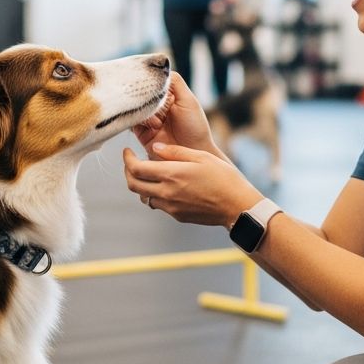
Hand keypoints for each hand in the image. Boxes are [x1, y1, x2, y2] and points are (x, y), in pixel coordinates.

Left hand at [123, 142, 260, 226]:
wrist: (237, 206)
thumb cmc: (223, 177)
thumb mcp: (200, 157)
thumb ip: (174, 152)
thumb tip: (154, 148)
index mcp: (171, 175)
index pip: (135, 169)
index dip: (127, 159)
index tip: (127, 151)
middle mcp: (167, 193)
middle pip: (133, 185)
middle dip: (127, 172)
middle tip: (131, 162)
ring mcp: (171, 206)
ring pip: (144, 196)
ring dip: (141, 185)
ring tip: (149, 173)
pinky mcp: (177, 215)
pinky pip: (158, 204)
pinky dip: (155, 194)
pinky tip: (166, 185)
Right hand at [132, 72, 213, 157]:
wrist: (193, 157)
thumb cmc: (195, 128)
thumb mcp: (188, 101)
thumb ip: (175, 83)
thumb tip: (160, 67)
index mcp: (168, 97)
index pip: (152, 84)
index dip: (146, 80)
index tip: (140, 76)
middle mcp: (157, 108)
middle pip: (140, 95)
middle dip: (140, 94)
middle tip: (141, 95)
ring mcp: (149, 120)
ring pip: (134, 107)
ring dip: (139, 108)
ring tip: (150, 114)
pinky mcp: (142, 134)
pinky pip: (131, 123)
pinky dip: (132, 119)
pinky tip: (142, 119)